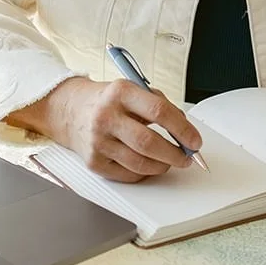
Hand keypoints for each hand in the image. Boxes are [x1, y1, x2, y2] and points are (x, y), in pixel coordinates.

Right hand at [10, 76, 201, 182]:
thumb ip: (159, 105)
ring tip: (168, 161)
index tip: (195, 140)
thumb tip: (185, 131)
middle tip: (186, 157)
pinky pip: (128, 174)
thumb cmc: (108, 101)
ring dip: (162, 165)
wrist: (71, 110)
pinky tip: (147, 163)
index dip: (183, 129)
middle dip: (175, 154)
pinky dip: (144, 172)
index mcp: (120, 92)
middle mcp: (106, 116)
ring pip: (140, 163)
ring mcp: (98, 140)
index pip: (159, 112)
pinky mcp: (93, 161)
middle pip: (149, 142)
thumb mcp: (133, 90)